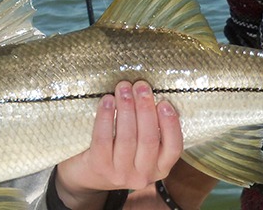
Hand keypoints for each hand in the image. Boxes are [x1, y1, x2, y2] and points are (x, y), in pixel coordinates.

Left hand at [54, 80, 182, 208]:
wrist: (88, 176)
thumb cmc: (120, 154)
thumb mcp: (142, 150)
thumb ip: (152, 130)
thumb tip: (153, 96)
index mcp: (160, 168)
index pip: (174, 148)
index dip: (171, 124)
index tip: (164, 102)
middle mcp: (143, 176)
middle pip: (148, 139)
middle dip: (145, 108)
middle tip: (141, 86)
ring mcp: (120, 174)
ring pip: (127, 138)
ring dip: (126, 108)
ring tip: (123, 88)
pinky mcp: (99, 167)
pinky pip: (103, 139)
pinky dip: (106, 117)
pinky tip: (107, 101)